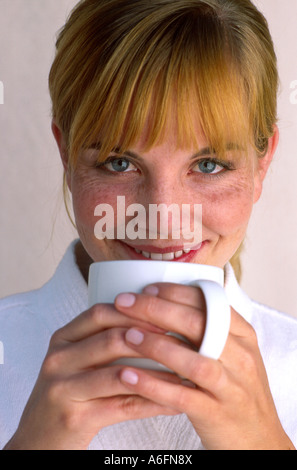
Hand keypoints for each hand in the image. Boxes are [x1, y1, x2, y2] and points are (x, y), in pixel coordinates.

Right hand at [4, 303, 178, 449]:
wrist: (37, 438)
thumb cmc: (64, 394)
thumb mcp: (74, 361)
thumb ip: (100, 341)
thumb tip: (150, 324)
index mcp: (62, 339)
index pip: (100, 313)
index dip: (134, 311)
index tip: (163, 314)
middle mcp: (59, 359)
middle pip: (111, 340)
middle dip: (151, 339)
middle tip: (181, 342)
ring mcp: (64, 388)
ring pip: (120, 374)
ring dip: (158, 373)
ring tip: (184, 372)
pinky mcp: (75, 417)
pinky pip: (123, 406)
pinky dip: (152, 403)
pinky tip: (173, 403)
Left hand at [115, 283, 294, 449]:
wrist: (259, 437)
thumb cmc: (236, 389)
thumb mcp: (233, 353)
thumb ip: (209, 328)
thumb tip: (166, 302)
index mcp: (243, 335)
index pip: (209, 302)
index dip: (175, 292)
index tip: (146, 288)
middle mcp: (240, 357)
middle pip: (198, 324)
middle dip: (157, 309)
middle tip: (125, 302)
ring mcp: (230, 387)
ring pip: (193, 361)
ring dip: (156, 345)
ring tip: (126, 335)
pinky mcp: (216, 414)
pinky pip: (182, 397)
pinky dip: (154, 385)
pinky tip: (128, 375)